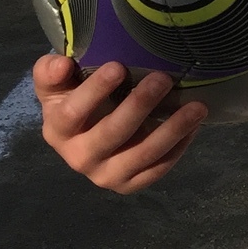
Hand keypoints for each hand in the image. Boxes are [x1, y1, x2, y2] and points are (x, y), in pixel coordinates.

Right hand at [33, 55, 206, 192]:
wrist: (87, 131)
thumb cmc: (74, 97)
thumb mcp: (56, 82)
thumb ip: (51, 71)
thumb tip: (63, 64)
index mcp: (58, 130)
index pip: (72, 114)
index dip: (94, 91)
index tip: (118, 66)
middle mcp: (79, 158)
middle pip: (111, 134)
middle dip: (139, 105)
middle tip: (163, 78)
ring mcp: (105, 175)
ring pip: (141, 156)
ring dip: (171, 130)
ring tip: (196, 107)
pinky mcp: (129, 184)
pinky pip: (157, 169)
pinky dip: (178, 148)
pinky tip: (194, 126)